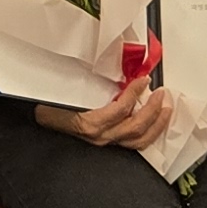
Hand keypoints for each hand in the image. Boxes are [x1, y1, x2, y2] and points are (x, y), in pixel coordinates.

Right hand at [37, 71, 174, 148]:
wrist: (40, 123)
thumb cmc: (49, 107)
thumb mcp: (61, 91)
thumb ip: (81, 82)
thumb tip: (97, 63)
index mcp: (87, 124)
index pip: (119, 110)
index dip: (134, 94)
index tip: (143, 79)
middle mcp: (99, 137)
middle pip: (134, 127)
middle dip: (152, 110)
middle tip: (161, 93)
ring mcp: (105, 142)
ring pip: (138, 140)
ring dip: (156, 124)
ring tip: (166, 109)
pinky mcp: (109, 144)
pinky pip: (134, 144)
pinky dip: (150, 134)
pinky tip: (157, 124)